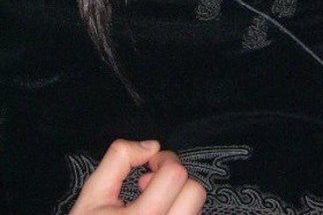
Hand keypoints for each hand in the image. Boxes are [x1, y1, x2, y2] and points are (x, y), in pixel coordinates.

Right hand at [69, 139, 205, 213]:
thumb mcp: (93, 194)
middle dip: (175, 179)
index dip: (163, 160)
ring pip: (196, 209)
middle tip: (150, 186)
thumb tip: (152, 146)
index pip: (175, 174)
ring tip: (152, 205)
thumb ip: (118, 159)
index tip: (148, 167)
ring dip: (178, 199)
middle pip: (194, 192)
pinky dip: (179, 213)